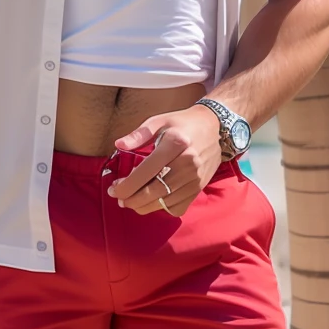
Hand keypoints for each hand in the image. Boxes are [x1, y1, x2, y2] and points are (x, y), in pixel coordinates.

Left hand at [109, 105, 224, 216]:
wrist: (215, 128)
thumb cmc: (183, 124)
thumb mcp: (160, 121)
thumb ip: (139, 134)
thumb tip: (119, 145)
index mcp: (176, 143)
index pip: (146, 171)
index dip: (127, 185)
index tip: (114, 189)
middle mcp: (188, 162)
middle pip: (154, 191)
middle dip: (132, 200)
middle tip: (120, 199)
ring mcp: (195, 177)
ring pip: (164, 202)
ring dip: (144, 206)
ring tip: (132, 201)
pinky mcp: (199, 187)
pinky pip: (177, 207)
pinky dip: (162, 208)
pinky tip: (153, 201)